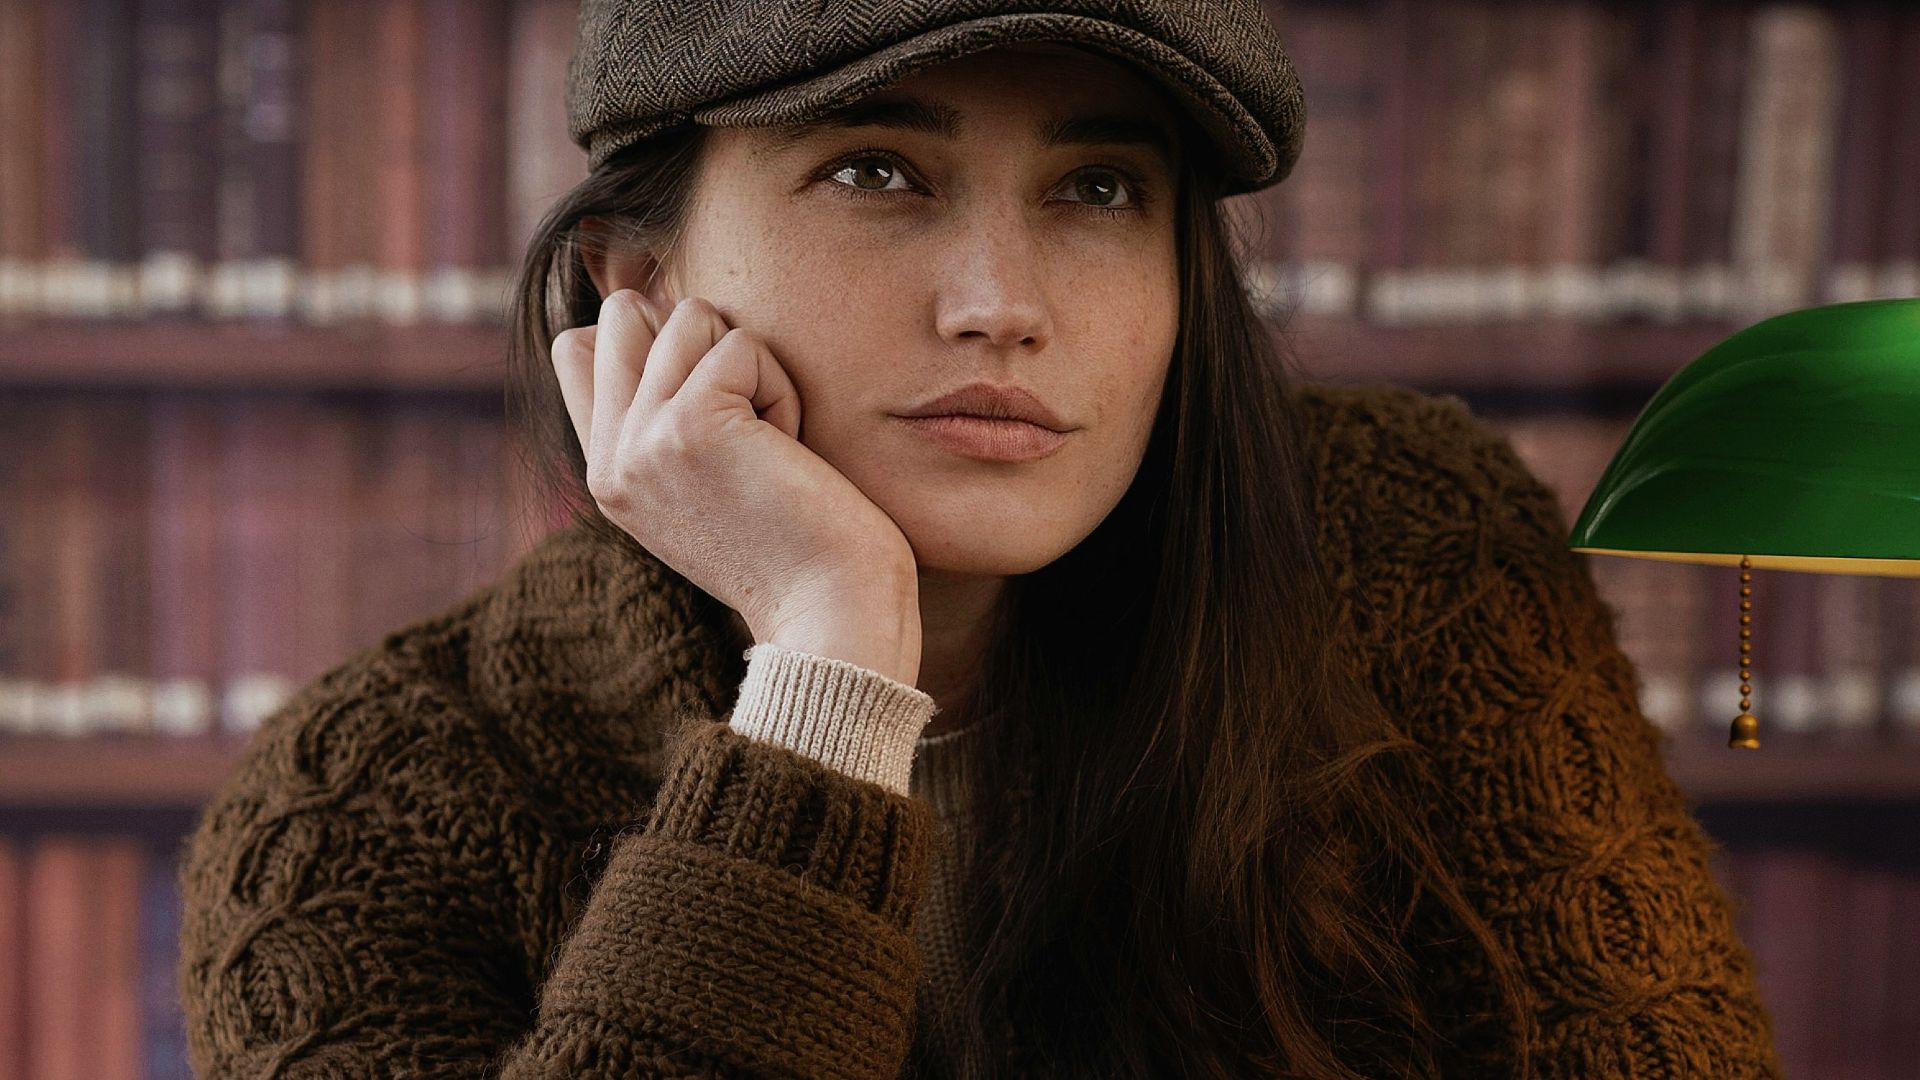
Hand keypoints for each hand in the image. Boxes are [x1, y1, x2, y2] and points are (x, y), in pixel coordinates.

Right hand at [550, 291, 921, 684]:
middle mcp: (610, 458)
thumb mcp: (703, 485)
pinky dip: (782, 387)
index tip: (714, 401)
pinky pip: (742, 345)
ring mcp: (641, 440)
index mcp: (607, 474)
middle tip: (745, 418)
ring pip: (690, 316)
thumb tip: (659, 315)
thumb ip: (662, 420)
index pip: (577, 348)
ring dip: (752, 366)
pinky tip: (789, 452)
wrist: (831, 612)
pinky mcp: (690, 423)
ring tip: (771, 442)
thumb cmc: (797, 547)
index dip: (650, 342)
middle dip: (701, 341)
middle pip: (623, 312)